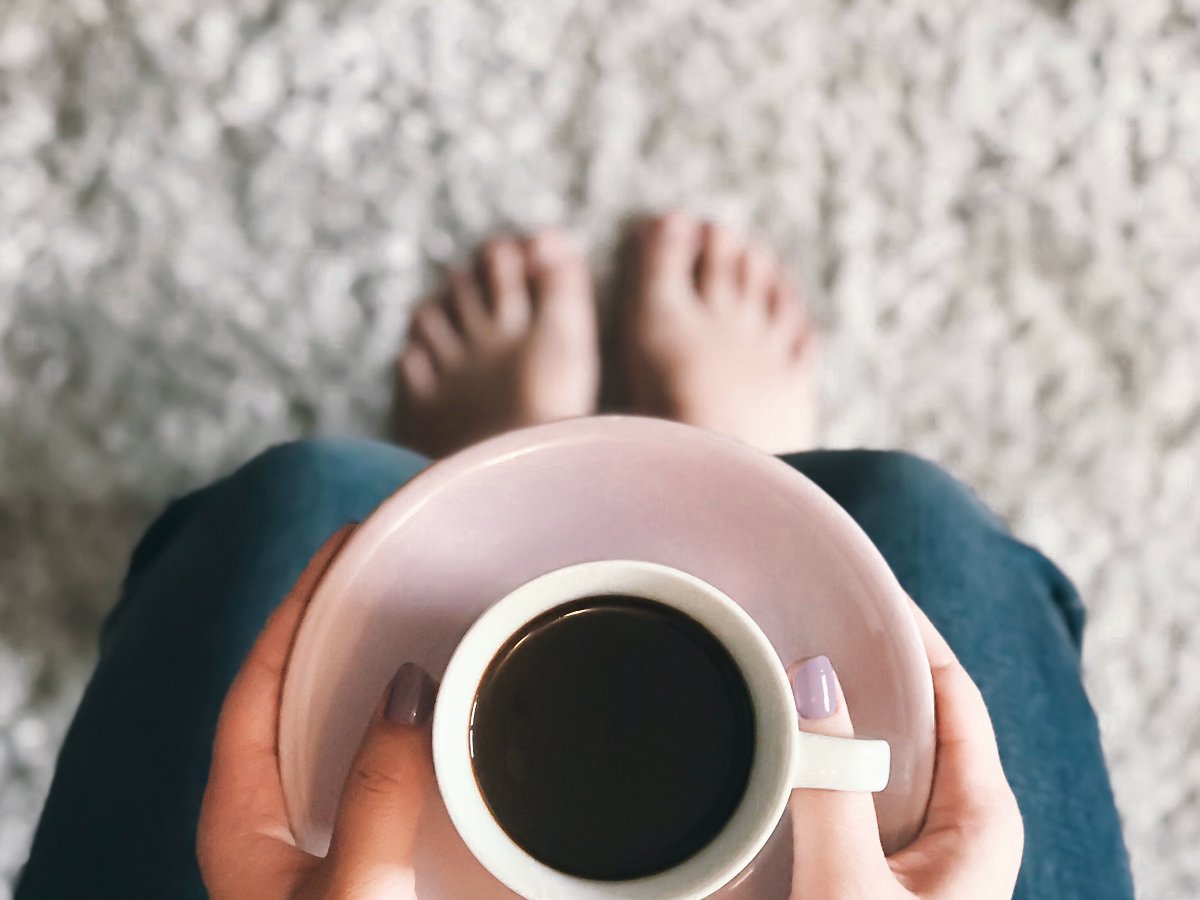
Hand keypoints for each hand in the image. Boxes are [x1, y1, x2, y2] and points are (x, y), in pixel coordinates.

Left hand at [197, 526, 439, 899]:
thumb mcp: (353, 888)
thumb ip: (376, 794)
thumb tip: (408, 689)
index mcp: (239, 818)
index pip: (257, 681)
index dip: (295, 607)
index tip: (341, 545)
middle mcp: (263, 821)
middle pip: (287, 695)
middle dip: (329, 626)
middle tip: (381, 568)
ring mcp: (301, 843)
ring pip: (326, 732)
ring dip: (363, 675)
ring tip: (411, 623)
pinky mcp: (344, 862)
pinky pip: (363, 769)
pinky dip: (393, 728)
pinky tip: (431, 722)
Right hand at [786, 601, 1023, 899]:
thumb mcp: (847, 884)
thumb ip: (832, 789)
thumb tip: (813, 681)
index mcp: (984, 817)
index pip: (953, 689)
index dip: (910, 632)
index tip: (860, 588)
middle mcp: (966, 826)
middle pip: (920, 715)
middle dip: (867, 668)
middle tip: (809, 620)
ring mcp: (930, 850)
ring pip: (888, 755)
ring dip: (844, 717)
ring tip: (791, 672)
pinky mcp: (891, 872)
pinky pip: (866, 793)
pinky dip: (832, 762)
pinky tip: (792, 751)